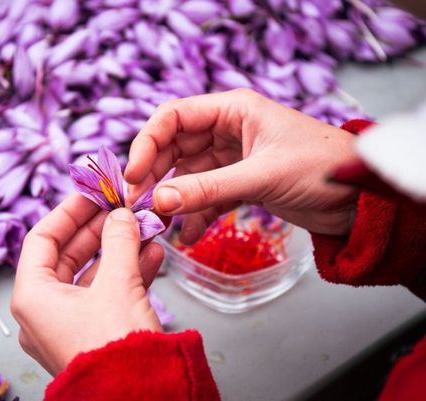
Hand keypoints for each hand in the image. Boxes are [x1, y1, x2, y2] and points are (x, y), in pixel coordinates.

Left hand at [11, 194, 163, 375]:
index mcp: (33, 297)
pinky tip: (153, 254)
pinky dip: (128, 273)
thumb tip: (122, 214)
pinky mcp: (93, 334)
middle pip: (68, 255)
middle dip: (100, 229)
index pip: (41, 239)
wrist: (139, 398)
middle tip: (122, 207)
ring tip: (145, 227)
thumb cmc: (115, 346)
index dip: (68, 212)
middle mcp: (44, 311)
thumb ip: (119, 240)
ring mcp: (69, 324)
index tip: (92, 193)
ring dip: (120, 250)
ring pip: (92, 275)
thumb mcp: (118, 283)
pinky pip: (107, 294)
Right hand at [125, 89, 358, 243]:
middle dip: (155, 176)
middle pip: (174, 148)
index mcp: (232, 110)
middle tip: (138, 205)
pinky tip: (188, 236)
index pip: (173, 117)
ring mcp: (233, 158)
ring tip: (159, 225)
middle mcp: (228, 130)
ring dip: (173, 199)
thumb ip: (207, 189)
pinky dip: (196, 215)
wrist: (363, 200)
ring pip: (187, 176)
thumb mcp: (261, 176)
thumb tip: (159, 202)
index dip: (147, 143)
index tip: (132, 175)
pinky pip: (207, 197)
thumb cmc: (322, 169)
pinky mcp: (241, 184)